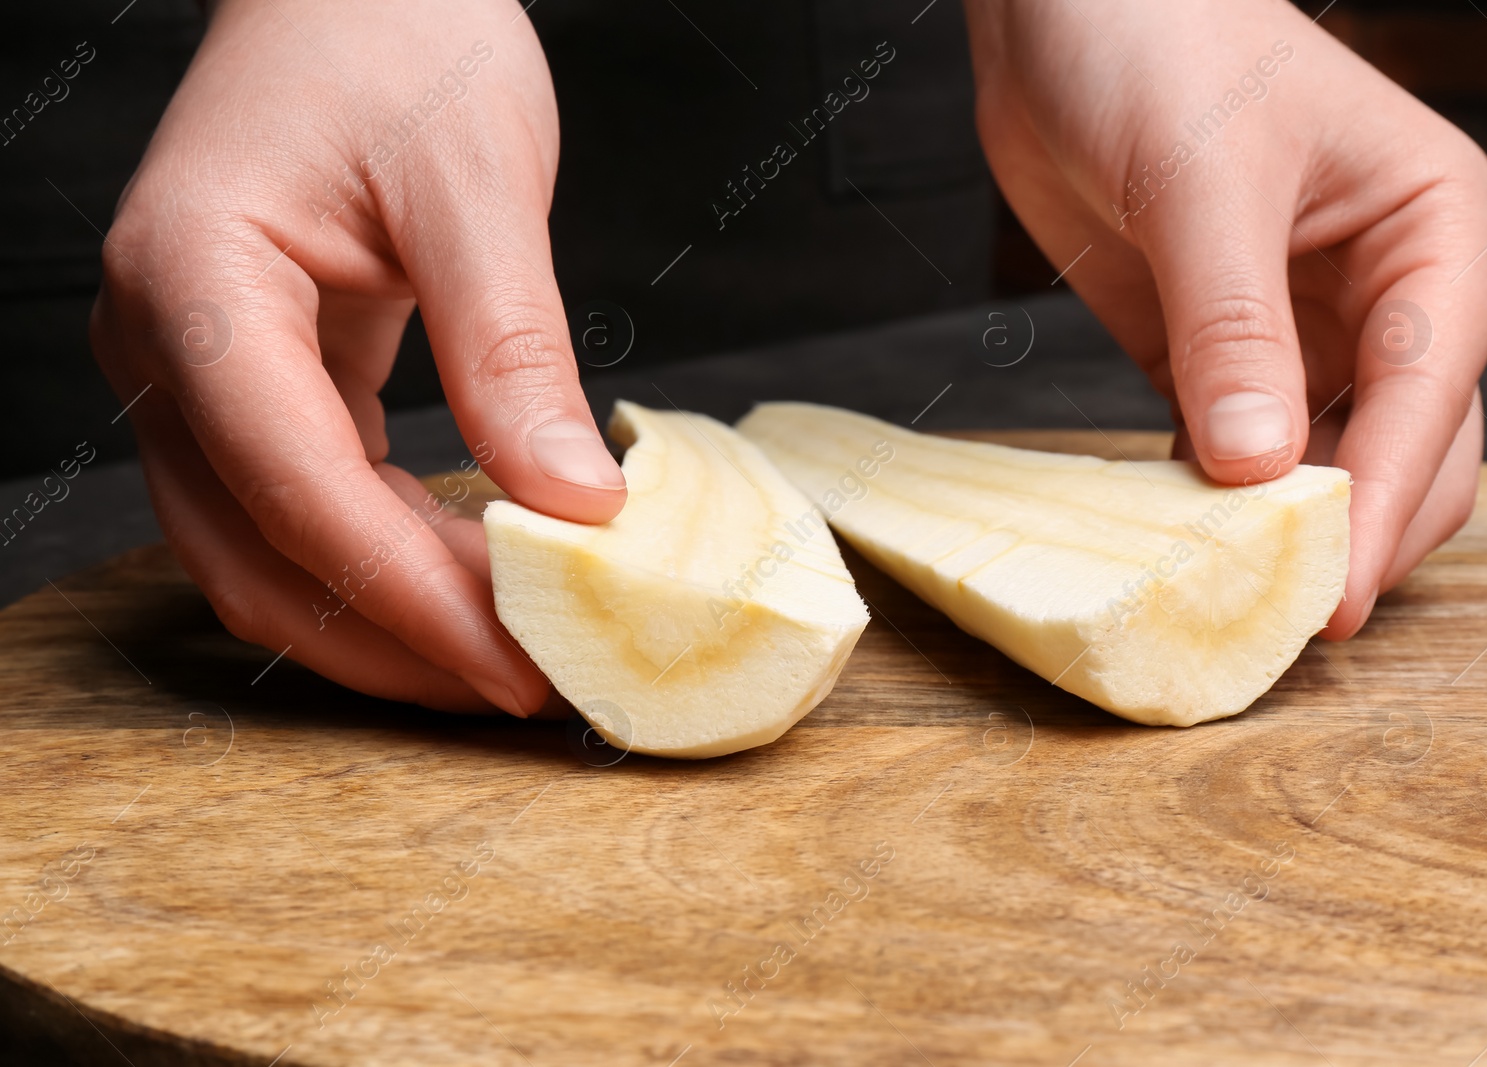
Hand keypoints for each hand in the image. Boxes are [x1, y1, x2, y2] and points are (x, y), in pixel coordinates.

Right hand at [91, 0, 624, 713]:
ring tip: (510, 653)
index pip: (299, 488)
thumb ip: (512, 349)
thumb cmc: (398, 37)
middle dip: (397, 640)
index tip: (521, 665)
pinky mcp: (244, 384)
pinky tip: (472, 578)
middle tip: (528, 686)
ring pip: (269, 557)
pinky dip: (384, 561)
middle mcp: (165, 343)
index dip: (413, 597)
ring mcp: (192, 372)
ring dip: (387, 620)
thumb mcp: (476, 181)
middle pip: (261, 557)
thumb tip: (574, 508)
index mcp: (196, 283)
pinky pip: (300, 510)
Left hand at [965, 0, 1486, 637]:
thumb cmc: (1159, 39)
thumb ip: (1233, 325)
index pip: (1431, 390)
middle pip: (1404, 450)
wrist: (1062, 8)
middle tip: (1282, 617)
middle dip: (1355, 532)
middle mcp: (1383, 293)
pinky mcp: (1213, 354)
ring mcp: (1298, 331)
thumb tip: (1257, 468)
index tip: (1334, 593)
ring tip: (1229, 599)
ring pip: (1322, 466)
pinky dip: (1214, 503)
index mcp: (1429, 231)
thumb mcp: (1202, 179)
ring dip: (1283, 532)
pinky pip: (1232, 452)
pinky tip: (1178, 541)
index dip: (1384, 499)